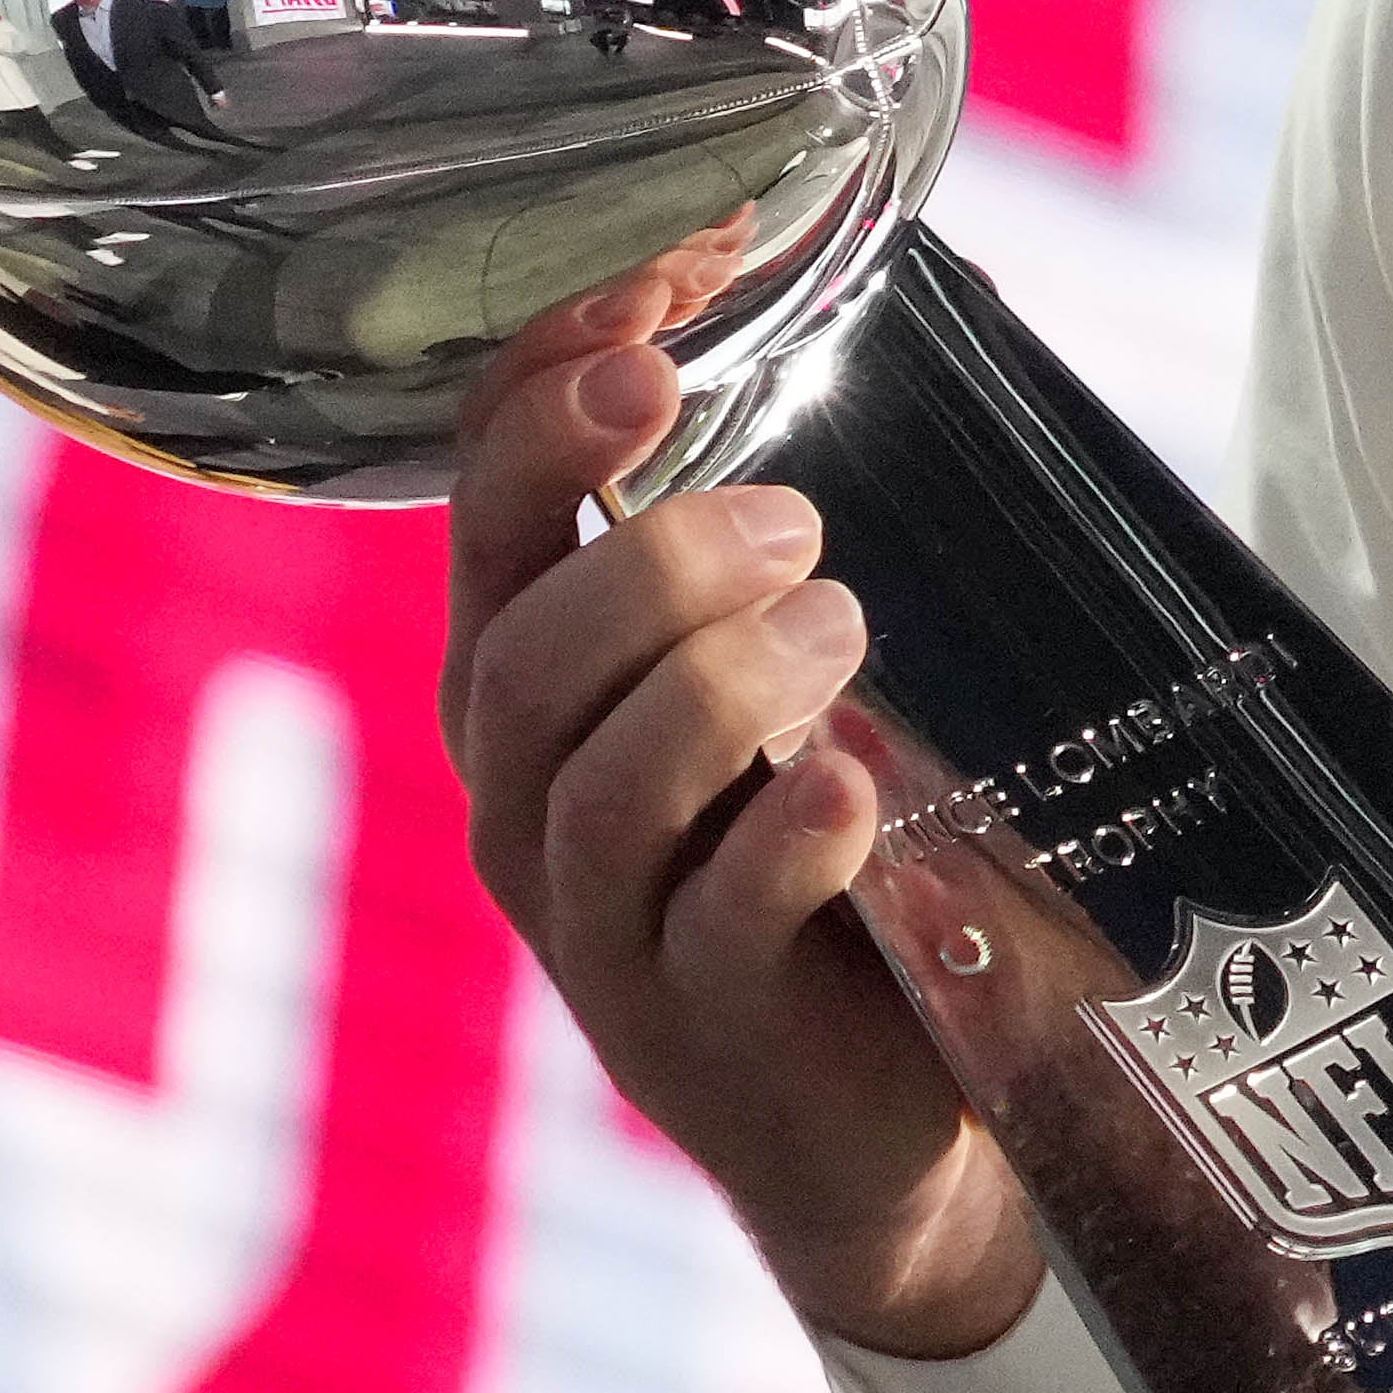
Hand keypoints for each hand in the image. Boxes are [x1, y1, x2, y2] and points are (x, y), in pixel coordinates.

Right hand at [444, 251, 1036, 1360]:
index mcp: (533, 681)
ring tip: (838, 626)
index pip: (487, 505)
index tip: (666, 277)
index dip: (551, 383)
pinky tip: (845, 785)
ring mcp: (607, 924)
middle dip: (649, 555)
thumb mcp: (782, 675)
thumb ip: (783, 524)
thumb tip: (905, 288)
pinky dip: (780, 838)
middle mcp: (529, 796)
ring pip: (599, 780)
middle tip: (792, 518)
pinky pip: (718, 920)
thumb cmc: (825, 846)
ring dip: (720, 679)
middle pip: (528, 649)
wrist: (878, 1116)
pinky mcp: (707, 1025)